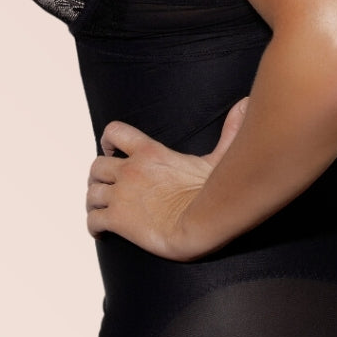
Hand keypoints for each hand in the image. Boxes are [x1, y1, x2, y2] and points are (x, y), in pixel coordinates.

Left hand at [86, 96, 248, 260]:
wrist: (201, 226)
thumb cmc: (213, 195)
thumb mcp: (219, 159)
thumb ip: (229, 131)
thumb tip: (246, 104)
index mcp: (149, 152)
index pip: (115, 132)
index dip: (107, 140)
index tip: (109, 148)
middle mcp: (129, 171)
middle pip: (96, 166)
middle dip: (97, 176)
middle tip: (103, 186)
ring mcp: (121, 196)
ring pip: (91, 193)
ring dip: (93, 201)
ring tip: (99, 209)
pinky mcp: (117, 220)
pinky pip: (92, 220)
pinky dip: (92, 226)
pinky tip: (100, 233)